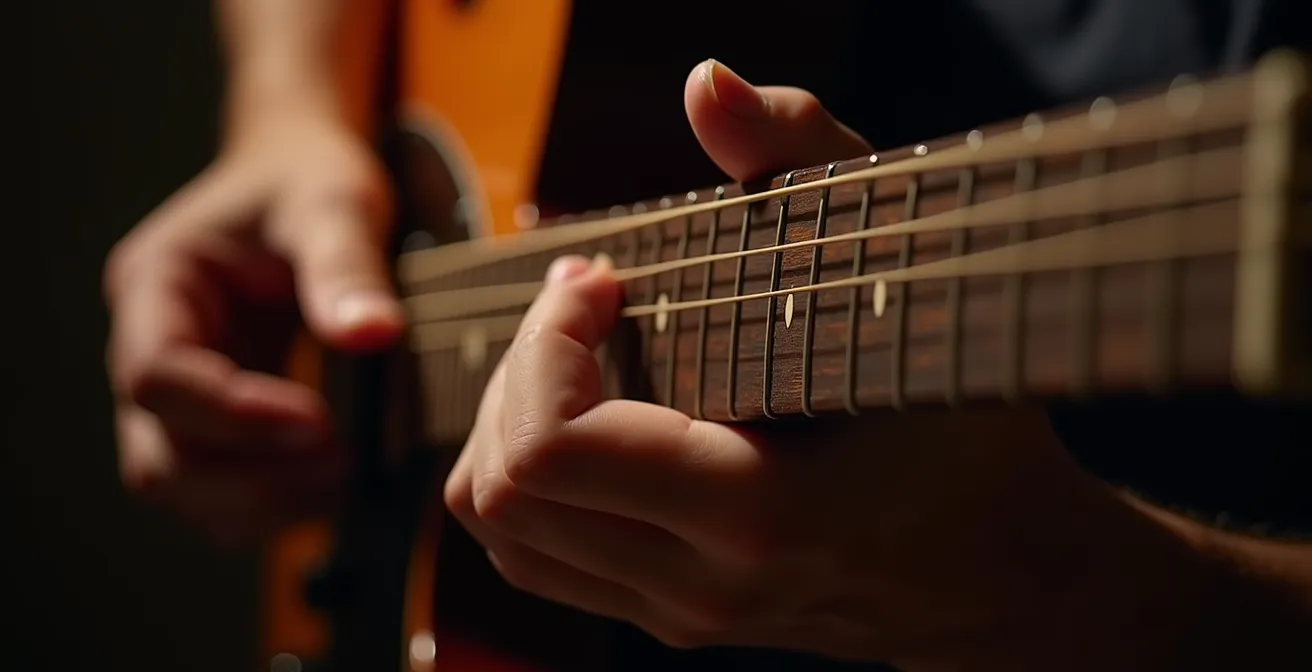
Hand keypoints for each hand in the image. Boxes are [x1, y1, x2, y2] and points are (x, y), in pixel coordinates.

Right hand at [103, 108, 402, 544]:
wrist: (299, 176)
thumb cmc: (307, 177)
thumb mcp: (333, 200)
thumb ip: (346, 264)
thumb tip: (375, 334)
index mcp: (157, 285)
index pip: (156, 376)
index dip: (231, 413)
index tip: (318, 421)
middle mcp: (149, 344)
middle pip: (158, 452)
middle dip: (247, 474)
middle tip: (341, 460)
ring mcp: (178, 390)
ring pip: (180, 485)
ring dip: (258, 503)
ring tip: (342, 477)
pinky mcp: (215, 417)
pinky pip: (217, 489)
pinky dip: (269, 504)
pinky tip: (332, 482)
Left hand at [445, 61, 1223, 668]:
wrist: (1001, 567)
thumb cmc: (966, 424)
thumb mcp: (906, 269)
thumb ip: (806, 158)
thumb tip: (707, 86)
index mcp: (756, 514)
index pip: (551, 448)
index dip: (546, 342)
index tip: (604, 281)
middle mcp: (702, 586)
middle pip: (502, 489)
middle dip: (519, 372)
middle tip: (586, 308)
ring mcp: (678, 615)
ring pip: (502, 528)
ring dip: (512, 421)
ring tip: (581, 356)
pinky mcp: (666, 618)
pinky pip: (534, 553)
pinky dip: (528, 472)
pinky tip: (590, 410)